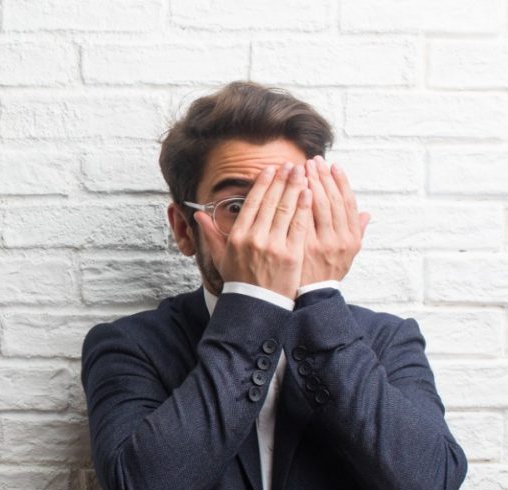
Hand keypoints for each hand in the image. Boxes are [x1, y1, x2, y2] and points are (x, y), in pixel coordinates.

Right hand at [193, 161, 312, 299]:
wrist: (255, 307)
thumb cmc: (239, 281)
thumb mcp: (220, 257)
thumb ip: (210, 234)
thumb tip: (197, 214)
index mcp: (238, 236)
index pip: (252, 203)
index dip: (263, 184)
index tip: (270, 170)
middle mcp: (255, 238)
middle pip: (271, 201)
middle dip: (282, 180)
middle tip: (290, 165)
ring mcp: (274, 246)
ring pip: (286, 210)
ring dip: (295, 188)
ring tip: (302, 173)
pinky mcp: (291, 255)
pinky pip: (299, 225)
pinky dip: (304, 208)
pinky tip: (309, 194)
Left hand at [300, 155, 367, 286]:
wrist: (309, 297)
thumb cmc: (327, 272)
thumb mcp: (348, 256)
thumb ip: (357, 233)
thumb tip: (366, 214)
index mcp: (351, 239)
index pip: (348, 203)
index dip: (342, 182)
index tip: (334, 166)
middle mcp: (338, 240)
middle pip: (332, 200)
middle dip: (323, 177)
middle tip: (315, 160)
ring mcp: (319, 244)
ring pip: (316, 206)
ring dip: (310, 183)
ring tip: (302, 167)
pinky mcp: (300, 247)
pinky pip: (299, 218)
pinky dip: (296, 200)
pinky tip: (290, 187)